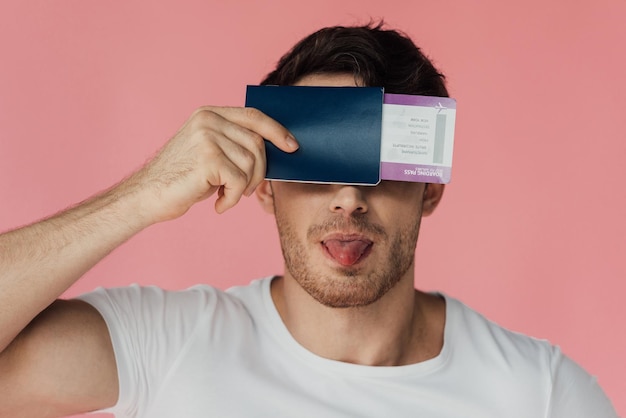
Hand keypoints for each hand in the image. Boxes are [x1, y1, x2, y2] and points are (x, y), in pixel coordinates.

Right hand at [126, 106, 297, 221]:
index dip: (277, 130)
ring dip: (244, 187)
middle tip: (245, 190)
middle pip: (257, 144)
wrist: (147, 196)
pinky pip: (239, 181)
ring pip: (250, 164)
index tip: (292, 146)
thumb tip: (276, 148)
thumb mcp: (210, 152)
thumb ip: (234, 143)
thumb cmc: (182, 179)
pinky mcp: (207, 158)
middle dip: (259, 172)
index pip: (254, 116)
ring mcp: (207, 137)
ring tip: (225, 195)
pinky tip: (218, 204)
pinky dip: (232, 199)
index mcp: (210, 114)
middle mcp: (208, 120)